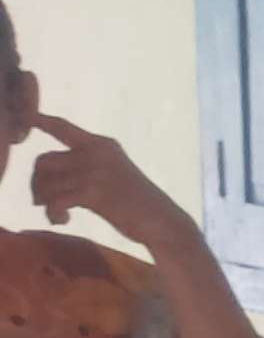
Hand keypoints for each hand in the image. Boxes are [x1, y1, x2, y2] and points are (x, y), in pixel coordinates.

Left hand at [27, 115, 192, 254]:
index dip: (43, 121)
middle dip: (37, 183)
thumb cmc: (135, 201)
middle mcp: (96, 152)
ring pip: (45, 183)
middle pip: (43, 161)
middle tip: (45, 201)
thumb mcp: (113, 172)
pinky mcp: (93, 193)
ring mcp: (95, 171)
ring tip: (58, 213)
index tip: (29, 118)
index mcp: (102, 144)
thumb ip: (85, 165)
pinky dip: (53, 213)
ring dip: (45, 202)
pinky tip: (64, 219)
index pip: (64, 128)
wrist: (160, 219)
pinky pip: (54, 201)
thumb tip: (43, 177)